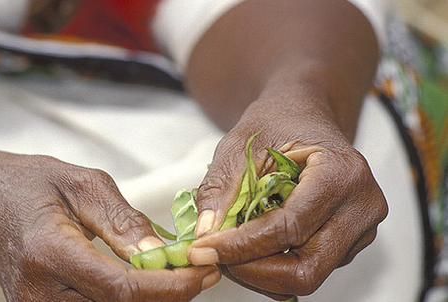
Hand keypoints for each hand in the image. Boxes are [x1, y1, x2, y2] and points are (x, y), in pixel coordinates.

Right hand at [0, 152, 219, 301]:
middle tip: (198, 268)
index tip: (205, 270)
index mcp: (49, 253)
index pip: (123, 290)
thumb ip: (123, 220)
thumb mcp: (80, 182)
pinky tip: (141, 280)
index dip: (172, 287)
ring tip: (174, 272)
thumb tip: (162, 254)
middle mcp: (38, 295)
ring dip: (148, 300)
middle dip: (169, 296)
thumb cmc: (28, 184)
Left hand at [185, 92, 387, 299]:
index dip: (242, 246)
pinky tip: (249, 248)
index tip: (202, 249)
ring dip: (259, 274)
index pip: (290, 227)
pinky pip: (310, 271)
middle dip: (253, 271)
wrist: (305, 115)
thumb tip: (206, 232)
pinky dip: (272, 270)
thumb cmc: (276, 122)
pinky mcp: (350, 243)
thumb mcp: (240, 143)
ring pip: (308, 277)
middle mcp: (363, 205)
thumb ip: (222, 186)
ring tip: (227, 250)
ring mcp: (362, 229)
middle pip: (307, 269)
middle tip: (214, 257)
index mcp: (342, 173)